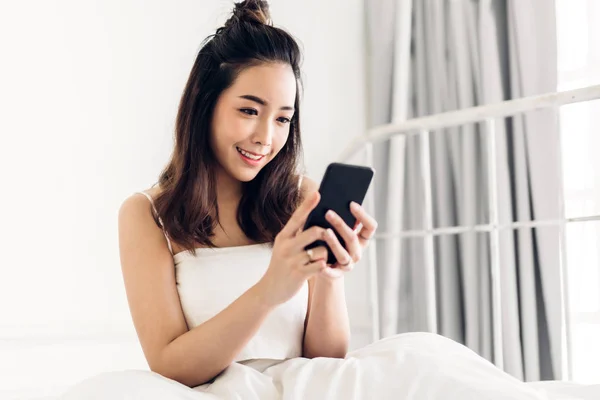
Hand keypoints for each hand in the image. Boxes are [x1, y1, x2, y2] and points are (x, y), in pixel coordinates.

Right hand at [257, 191, 331, 305]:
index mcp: (284, 236)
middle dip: (327, 233)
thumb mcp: (285, 246)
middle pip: (315, 232)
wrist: (270, 289)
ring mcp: (293, 260)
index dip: (308, 204)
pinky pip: (320, 265)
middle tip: (330, 237)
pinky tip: (320, 268)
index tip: (318, 192)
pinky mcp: (299, 274)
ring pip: (322, 250)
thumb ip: (297, 234)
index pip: (297, 217)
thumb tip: (318, 221)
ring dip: (326, 254)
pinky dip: (324, 265)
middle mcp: (287, 246)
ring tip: (321, 258)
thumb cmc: (282, 264)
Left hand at [319, 201, 377, 279]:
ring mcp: (348, 264)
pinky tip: (320, 261)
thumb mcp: (337, 231)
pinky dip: (327, 269)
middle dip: (341, 225)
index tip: (351, 204)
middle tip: (328, 213)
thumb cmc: (329, 242)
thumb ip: (340, 220)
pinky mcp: (336, 275)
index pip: (370, 227)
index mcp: (361, 240)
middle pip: (353, 239)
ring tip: (325, 232)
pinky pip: (332, 273)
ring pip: (343, 254)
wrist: (322, 267)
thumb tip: (333, 200)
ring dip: (335, 242)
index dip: (363, 215)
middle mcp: (357, 252)